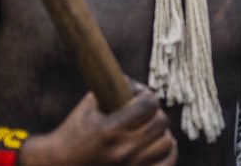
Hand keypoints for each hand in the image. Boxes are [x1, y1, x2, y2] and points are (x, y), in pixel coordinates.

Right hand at [21, 83, 176, 165]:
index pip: (148, 105)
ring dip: (160, 133)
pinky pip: (168, 164)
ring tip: (150, 130)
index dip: (147, 96)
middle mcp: (122, 151)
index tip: (141, 97)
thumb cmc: (72, 134)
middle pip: (160, 122)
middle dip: (154, 113)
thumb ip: (113, 89)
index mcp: (109, 131)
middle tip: (145, 113)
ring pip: (167, 142)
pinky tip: (158, 145)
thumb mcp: (88, 107)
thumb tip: (137, 83)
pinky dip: (167, 153)